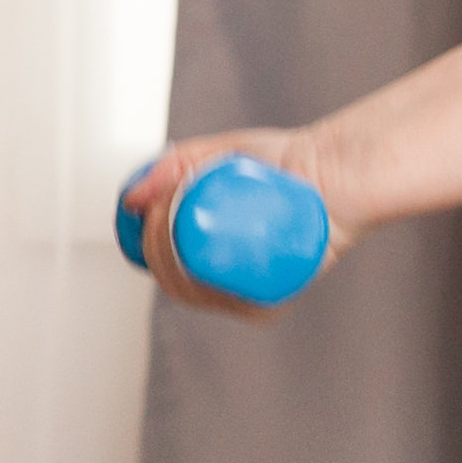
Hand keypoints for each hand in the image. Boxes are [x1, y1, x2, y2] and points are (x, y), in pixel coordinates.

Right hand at [118, 127, 347, 315]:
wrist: (330, 167)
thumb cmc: (281, 160)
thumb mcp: (218, 153)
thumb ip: (173, 165)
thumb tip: (131, 200)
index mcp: (209, 250)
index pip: (165, 264)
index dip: (148, 247)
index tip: (146, 218)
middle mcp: (227, 273)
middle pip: (176, 281)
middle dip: (157, 252)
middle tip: (163, 217)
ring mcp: (250, 287)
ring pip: (200, 295)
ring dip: (178, 271)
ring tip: (181, 233)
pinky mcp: (276, 297)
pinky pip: (241, 308)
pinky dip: (219, 294)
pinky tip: (207, 275)